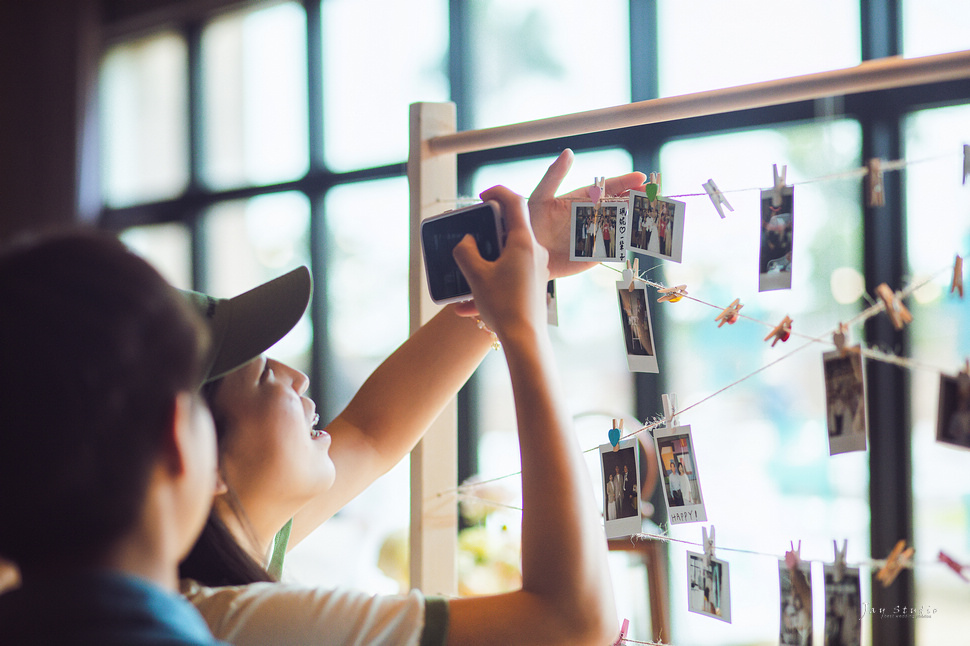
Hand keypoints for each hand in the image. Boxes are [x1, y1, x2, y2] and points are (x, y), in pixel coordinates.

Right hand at [452, 186, 548, 338]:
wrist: (524, 339)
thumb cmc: (502, 304)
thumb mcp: (476, 275)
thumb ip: (465, 251)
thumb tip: (466, 241)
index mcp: (523, 241)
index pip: (514, 202)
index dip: (497, 192)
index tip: (481, 197)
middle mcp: (534, 251)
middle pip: (510, 229)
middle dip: (486, 232)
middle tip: (469, 239)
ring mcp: (536, 268)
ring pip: (508, 254)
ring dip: (486, 261)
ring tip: (465, 277)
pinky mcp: (534, 284)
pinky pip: (510, 274)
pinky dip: (491, 281)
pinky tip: (466, 306)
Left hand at [528, 149, 646, 278]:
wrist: (527, 253)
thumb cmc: (530, 223)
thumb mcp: (541, 197)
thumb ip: (555, 176)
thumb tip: (568, 152)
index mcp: (581, 199)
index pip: (608, 188)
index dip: (624, 182)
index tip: (640, 177)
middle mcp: (591, 215)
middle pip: (619, 204)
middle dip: (637, 198)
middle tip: (653, 192)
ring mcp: (595, 234)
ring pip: (621, 224)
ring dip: (637, 218)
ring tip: (653, 212)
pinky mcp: (595, 253)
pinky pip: (615, 247)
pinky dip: (628, 242)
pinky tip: (642, 236)